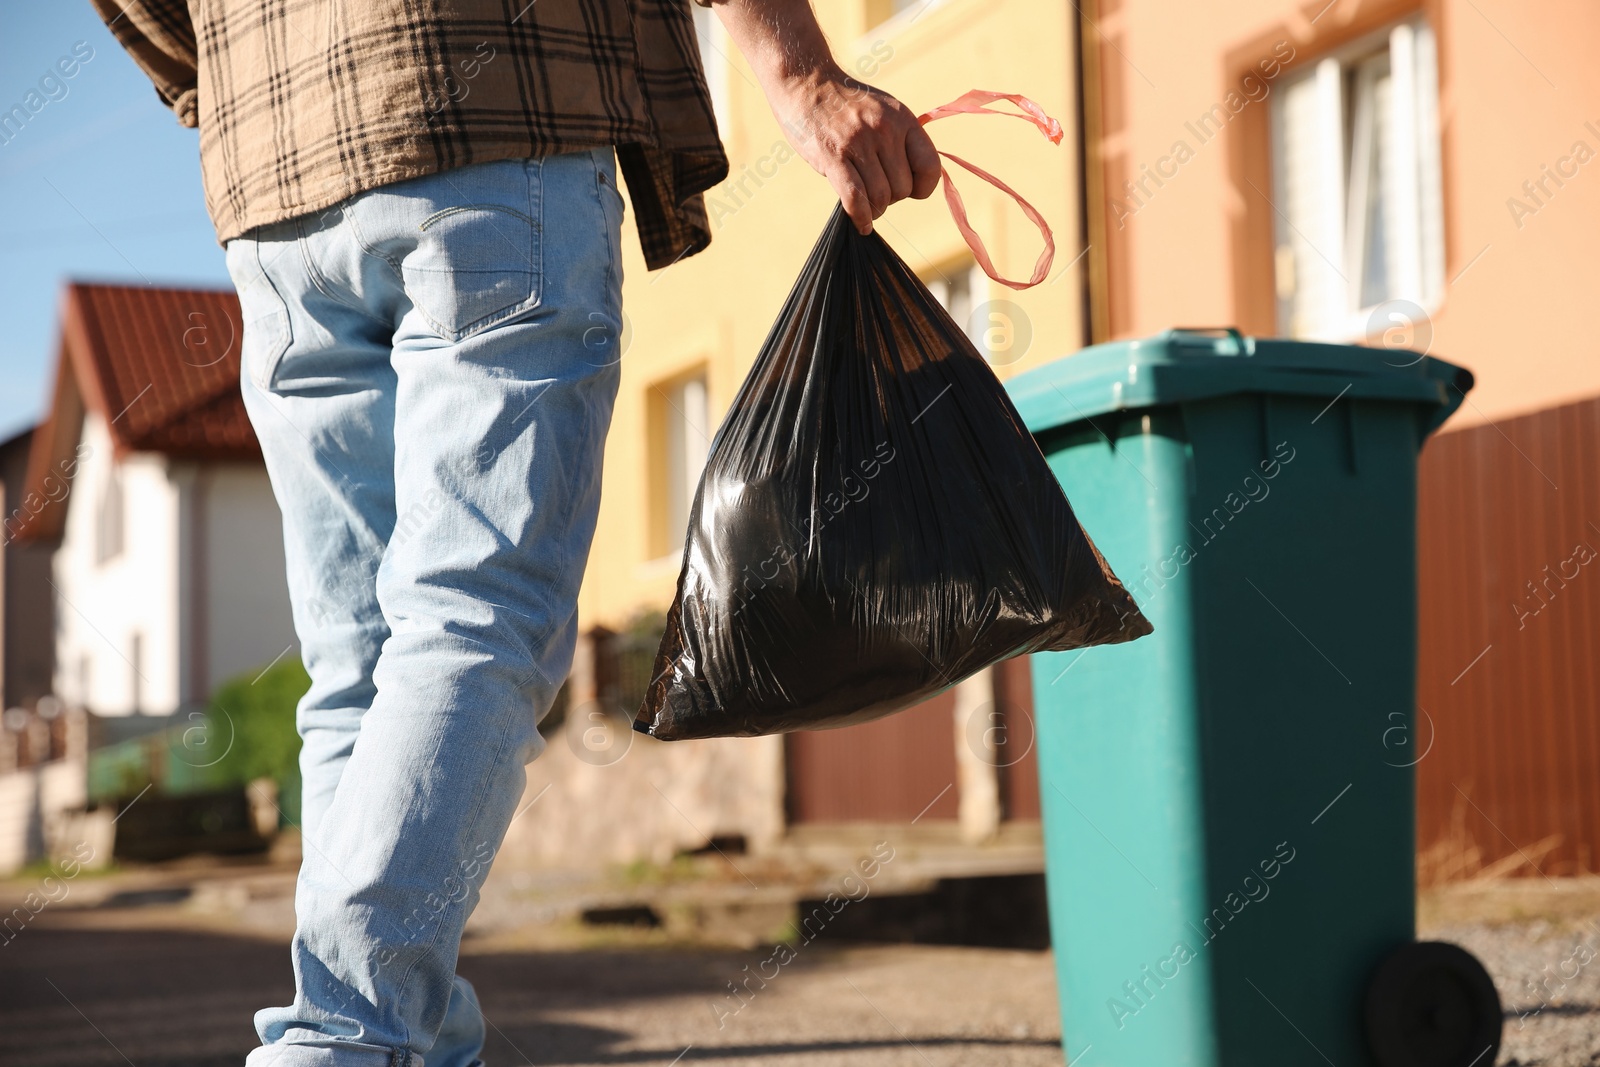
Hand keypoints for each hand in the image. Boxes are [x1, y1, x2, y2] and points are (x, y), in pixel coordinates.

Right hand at [704, 0, 941, 234]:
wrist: (805, 82)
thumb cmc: (846, 104)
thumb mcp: (884, 111)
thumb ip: (901, 141)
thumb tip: (913, 182)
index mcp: (903, 119)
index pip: (930, 167)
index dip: (922, 187)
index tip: (909, 188)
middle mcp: (885, 130)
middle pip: (902, 189)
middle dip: (891, 198)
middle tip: (876, 192)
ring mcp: (859, 143)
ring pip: (880, 198)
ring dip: (875, 210)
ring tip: (866, 207)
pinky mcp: (833, 156)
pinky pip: (855, 199)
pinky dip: (860, 217)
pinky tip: (861, 224)